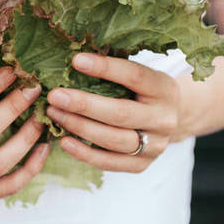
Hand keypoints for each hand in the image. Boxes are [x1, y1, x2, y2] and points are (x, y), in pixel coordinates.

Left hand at [45, 52, 186, 172]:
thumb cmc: (143, 91)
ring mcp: (155, 145)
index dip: (105, 68)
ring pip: (113, 140)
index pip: (134, 76)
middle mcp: (164, 119)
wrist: (168, 120)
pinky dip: (85, 153)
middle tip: (55, 95)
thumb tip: (75, 59)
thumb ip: (115, 68)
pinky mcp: (141, 165)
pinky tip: (65, 141)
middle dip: (84, 104)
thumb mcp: (140, 75)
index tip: (76, 61)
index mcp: (164, 89)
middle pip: (120, 113)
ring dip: (79, 127)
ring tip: (54, 114)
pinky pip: (110, 163)